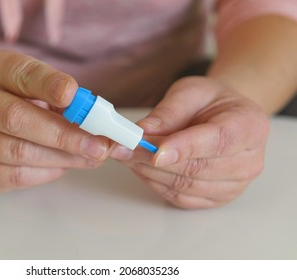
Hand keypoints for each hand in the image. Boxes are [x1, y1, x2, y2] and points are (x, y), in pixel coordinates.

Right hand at [0, 50, 108, 190]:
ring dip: (62, 158)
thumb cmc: (31, 102)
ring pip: (16, 152)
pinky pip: (13, 175)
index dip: (47, 84)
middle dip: (64, 135)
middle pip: (15, 118)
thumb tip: (111, 132)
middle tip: (99, 146)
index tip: (73, 94)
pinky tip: (64, 165)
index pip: (21, 73)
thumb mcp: (50, 91)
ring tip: (91, 158)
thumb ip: (75, 104)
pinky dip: (45, 173)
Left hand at [110, 77, 269, 208]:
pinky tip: (140, 167)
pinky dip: (155, 182)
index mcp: (249, 126)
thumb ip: (169, 111)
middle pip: (197, 167)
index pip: (217, 141)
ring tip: (126, 154)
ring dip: (149, 171)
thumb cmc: (210, 102)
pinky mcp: (215, 198)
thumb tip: (142, 131)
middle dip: (153, 158)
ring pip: (184, 185)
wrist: (223, 118)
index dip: (184, 147)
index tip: (155, 151)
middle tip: (123, 147)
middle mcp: (248, 161)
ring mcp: (234, 185)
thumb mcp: (190, 92)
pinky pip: (180, 197)